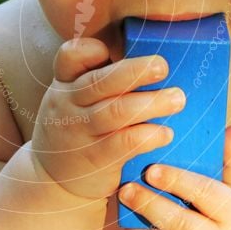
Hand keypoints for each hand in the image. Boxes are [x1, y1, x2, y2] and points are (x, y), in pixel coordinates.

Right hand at [31, 38, 185, 200]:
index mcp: (65, 83)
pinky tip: (165, 133)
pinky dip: (147, 136)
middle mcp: (68, 104)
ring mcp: (80, 132)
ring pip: (116, 112)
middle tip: (162, 66)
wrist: (53, 179)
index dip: (90, 50)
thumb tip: (149, 59)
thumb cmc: (76, 126)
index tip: (112, 49)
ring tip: (178, 99)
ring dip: (150, 104)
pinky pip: (123, 143)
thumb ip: (99, 78)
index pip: (70, 57)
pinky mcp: (95, 158)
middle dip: (134, 72)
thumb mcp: (73, 98)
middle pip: (100, 82)